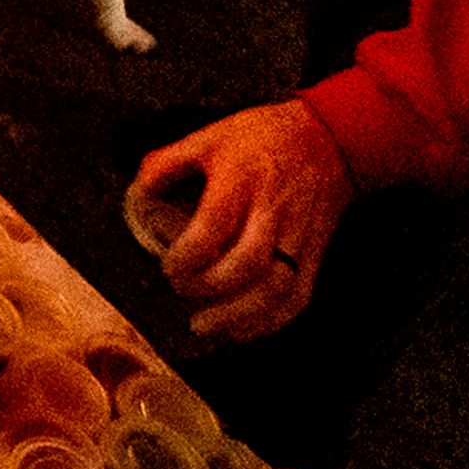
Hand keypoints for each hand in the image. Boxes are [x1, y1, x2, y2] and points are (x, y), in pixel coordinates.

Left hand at [136, 101, 352, 342]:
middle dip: (209, 286)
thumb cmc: (262, 138)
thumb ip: (168, 162)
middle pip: (247, 263)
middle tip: (182, 289)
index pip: (212, 228)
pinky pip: (299, 296)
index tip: (168, 265)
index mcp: (241, 181)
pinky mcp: (316, 254)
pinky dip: (271, 321)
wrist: (330, 140)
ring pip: (277, 287)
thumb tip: (137, 192)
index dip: (186, 256)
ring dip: (240, 315)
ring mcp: (299, 237)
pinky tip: (242, 330)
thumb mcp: (209, 137)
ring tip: (204, 325)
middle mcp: (273, 212)